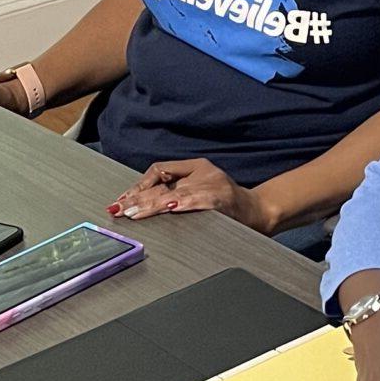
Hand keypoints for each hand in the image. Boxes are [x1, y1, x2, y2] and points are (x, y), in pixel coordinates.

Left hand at [108, 158, 273, 231]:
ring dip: (153, 205)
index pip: (160, 170)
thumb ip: (177, 189)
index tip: (122, 202)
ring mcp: (214, 186)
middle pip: (163, 184)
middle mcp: (204, 173)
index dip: (139, 186)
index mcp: (197, 167)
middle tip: (120, 210)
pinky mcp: (224, 200)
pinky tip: (170, 209)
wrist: (259, 212)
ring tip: (134, 213)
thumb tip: (141, 199)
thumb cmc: (228, 204)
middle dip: (139, 198)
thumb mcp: (202, 188)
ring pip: (176, 194)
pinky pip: (200, 201)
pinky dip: (184, 205)